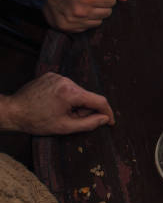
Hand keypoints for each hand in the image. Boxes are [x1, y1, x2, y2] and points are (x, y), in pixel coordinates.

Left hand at [0, 72, 114, 134]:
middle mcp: (66, 80)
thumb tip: (105, 119)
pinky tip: (55, 105)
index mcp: (71, 92)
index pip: (99, 100)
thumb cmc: (36, 121)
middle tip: (73, 121)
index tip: (110, 122)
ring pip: (78, 92)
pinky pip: (67, 87)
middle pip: (87, 96)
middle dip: (85, 110)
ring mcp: (58, 76)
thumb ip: (89, 124)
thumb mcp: (65, 127)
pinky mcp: (51, 76)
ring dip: (75, 104)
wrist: (12, 111)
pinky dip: (67, 97)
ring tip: (60, 113)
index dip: (107, 112)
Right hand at [43, 0, 127, 32]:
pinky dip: (85, 19)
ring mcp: (73, 21)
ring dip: (95, 12)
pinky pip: (87, 27)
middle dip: (102, 3)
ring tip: (82, 2)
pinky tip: (75, 9)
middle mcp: (81, 11)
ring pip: (99, 21)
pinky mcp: (67, 28)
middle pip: (108, 12)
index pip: (113, 0)